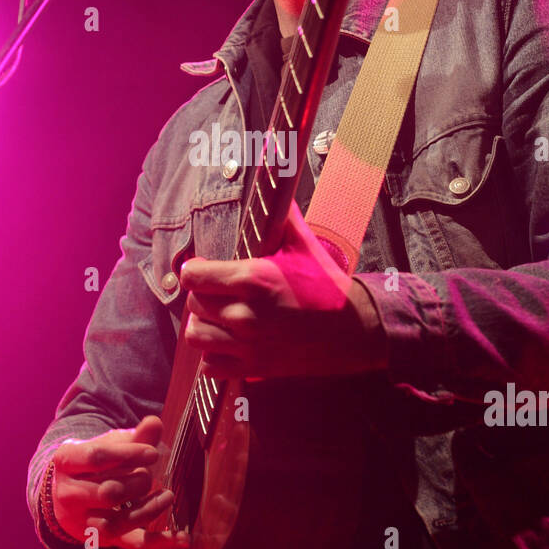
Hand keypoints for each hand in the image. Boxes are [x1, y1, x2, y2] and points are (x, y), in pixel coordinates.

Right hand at [50, 415, 189, 548]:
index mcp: (66, 462)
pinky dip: (160, 542)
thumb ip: (133, 437)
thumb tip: (155, 423)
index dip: (128, 454)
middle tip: (149, 474)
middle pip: (108, 492)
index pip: (96, 458)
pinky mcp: (102, 539)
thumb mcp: (108, 445)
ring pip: (116, 523)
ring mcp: (82, 522)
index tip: (153, 453)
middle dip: (137, 482)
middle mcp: (67, 495)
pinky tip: (184, 538)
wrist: (68, 491)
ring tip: (167, 495)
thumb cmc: (93, 462)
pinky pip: (132, 544)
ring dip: (148, 509)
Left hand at [179, 199, 388, 379]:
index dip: (194, 270)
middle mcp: (245, 313)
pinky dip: (213, 356)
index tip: (202, 268)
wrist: (356, 330)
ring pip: (196, 336)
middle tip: (216, 291)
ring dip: (203, 325)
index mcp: (253, 278)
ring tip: (217, 317)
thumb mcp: (304, 245)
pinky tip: (227, 342)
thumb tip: (275, 181)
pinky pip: (210, 367)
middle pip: (193, 304)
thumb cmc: (327, 285)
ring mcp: (249, 344)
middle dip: (201, 295)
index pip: (192, 276)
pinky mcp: (255, 368)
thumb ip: (281, 215)